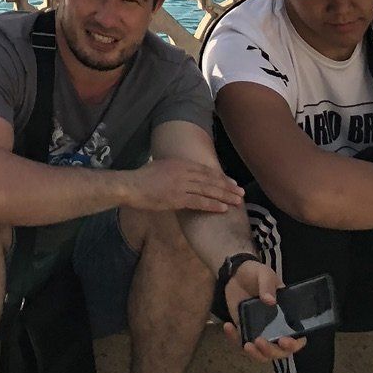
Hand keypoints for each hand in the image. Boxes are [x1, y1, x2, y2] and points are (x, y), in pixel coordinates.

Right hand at [119, 158, 244, 215]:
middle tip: (241, 192)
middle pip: (210, 179)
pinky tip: (223, 209)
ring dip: (224, 196)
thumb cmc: (142, 177)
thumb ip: (173, 169)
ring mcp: (181, 185)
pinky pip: (199, 202)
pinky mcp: (178, 198)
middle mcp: (183, 172)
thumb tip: (181, 172)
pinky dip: (213, 205)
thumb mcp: (160, 166)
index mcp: (179, 163)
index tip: (231, 182)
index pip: (205, 170)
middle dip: (227, 186)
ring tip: (237, 201)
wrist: (131, 186)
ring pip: (208, 190)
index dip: (220, 176)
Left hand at [223, 259, 304, 362]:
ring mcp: (260, 331)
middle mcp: (276, 329)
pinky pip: (241, 341)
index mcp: (287, 317)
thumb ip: (268, 285)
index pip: (297, 337)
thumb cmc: (256, 274)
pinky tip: (228, 326)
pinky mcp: (244, 330)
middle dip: (271, 351)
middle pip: (279, 351)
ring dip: (256, 354)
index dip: (294, 344)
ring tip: (246, 345)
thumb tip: (270, 301)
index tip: (284, 340)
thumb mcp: (264, 274)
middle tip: (260, 342)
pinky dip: (235, 338)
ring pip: (262, 353)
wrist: (235, 273)